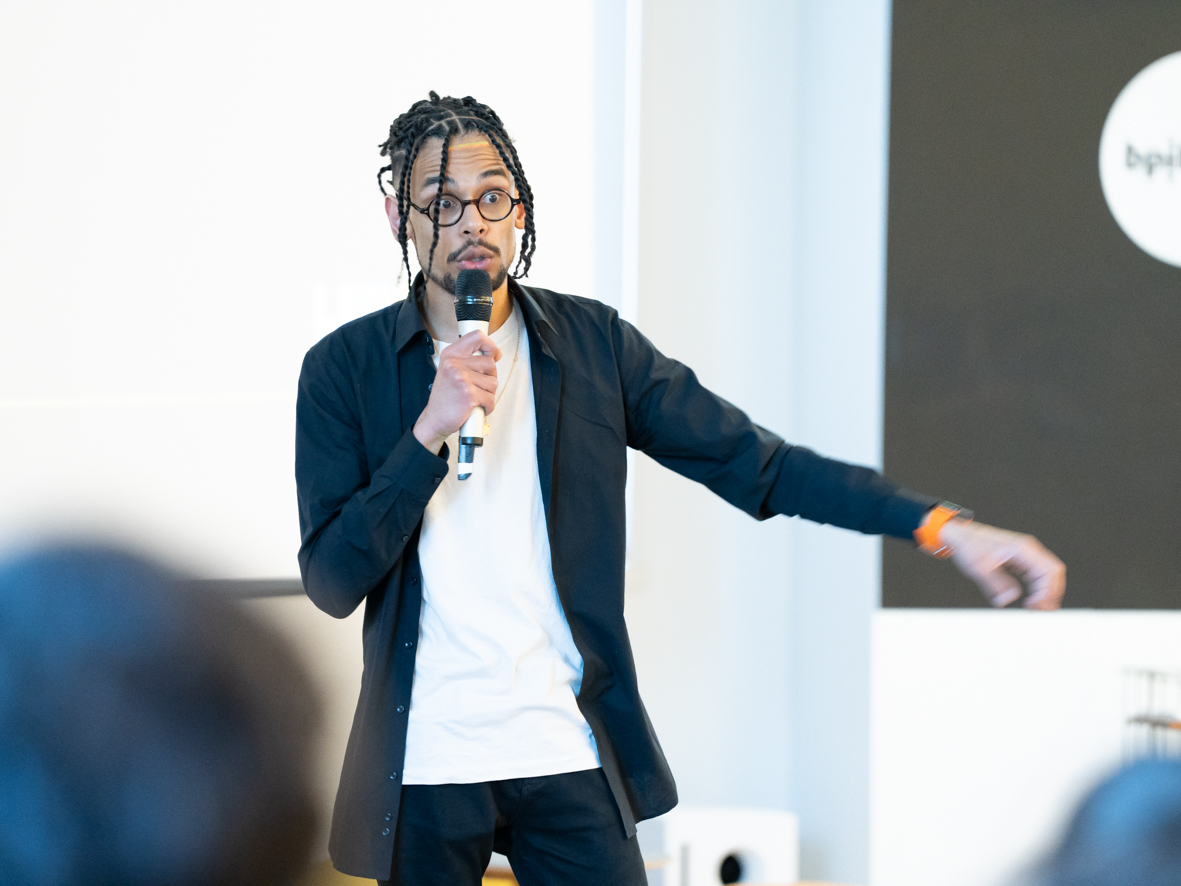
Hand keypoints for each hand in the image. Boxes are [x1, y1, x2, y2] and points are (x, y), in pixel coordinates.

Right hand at [413, 330, 502, 454]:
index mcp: (451, 354)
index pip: (477, 337)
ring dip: (488, 394)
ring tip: (475, 398)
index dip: (490, 346)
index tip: (492, 355)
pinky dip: (488, 406)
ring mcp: (461, 378)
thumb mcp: (452, 371)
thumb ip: (472, 360)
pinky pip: (490, 399)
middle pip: (490, 363)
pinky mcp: (469, 394)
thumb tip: (496, 353)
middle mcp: (454, 363)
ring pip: (493, 382)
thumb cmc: (446, 397)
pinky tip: (477, 408)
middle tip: (477, 387)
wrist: (434, 419)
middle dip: (489, 378)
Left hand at [939, 519, 1065, 609]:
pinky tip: (1031, 601)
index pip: (1050, 570)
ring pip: (1047, 575)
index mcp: (1023, 549)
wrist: (960, 535)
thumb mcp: (979, 567)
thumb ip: (996, 584)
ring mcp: (1026, 554)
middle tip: (1039, 611)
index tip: (1035, 605)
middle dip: (1051, 594)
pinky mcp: (1020, 560)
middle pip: (1054, 573)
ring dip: (1045, 593)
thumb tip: (1010, 599)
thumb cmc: (969, 545)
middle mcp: (1028, 550)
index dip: (1048, 591)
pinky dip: (1038, 589)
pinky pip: (1037, 575)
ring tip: (1036, 609)